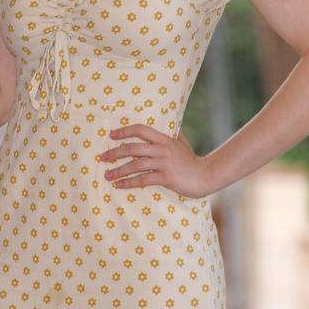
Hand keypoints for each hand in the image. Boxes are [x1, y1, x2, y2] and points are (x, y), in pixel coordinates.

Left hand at [99, 126, 221, 197]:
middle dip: (114, 153)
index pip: (141, 129)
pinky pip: (143, 180)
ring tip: (107, 176)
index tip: (112, 135)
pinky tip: (119, 185)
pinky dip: (129, 183)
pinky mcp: (166, 177)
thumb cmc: (191, 160)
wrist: (206, 175)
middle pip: (132, 148)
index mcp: (164, 139)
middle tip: (102, 158)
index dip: (125, 131)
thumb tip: (170, 122)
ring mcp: (164, 163)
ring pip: (135, 165)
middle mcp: (162, 149)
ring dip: (118, 171)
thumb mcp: (183, 142)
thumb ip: (173, 134)